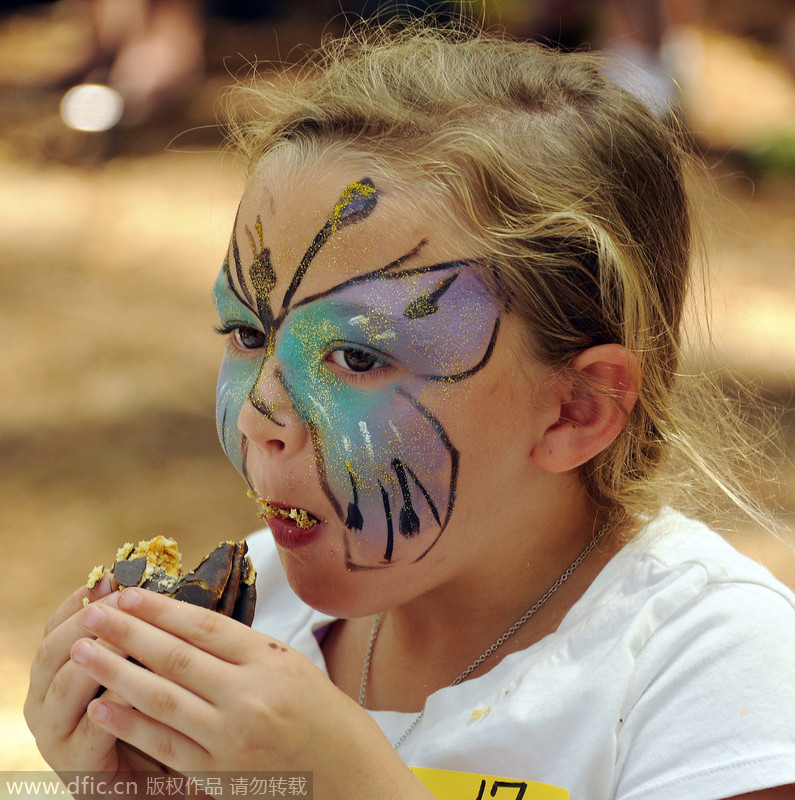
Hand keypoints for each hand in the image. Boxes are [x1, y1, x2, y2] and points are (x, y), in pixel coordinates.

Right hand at [24, 579, 166, 778]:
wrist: (149, 778)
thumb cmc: (145, 713)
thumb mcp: (134, 666)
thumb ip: (131, 633)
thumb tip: (141, 582)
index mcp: (53, 670)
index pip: (57, 625)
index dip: (83, 599)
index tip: (113, 575)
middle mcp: (44, 700)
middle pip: (53, 650)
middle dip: (87, 620)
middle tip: (118, 601)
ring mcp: (55, 734)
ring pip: (66, 685)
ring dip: (98, 655)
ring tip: (125, 634)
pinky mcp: (76, 764)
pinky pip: (93, 727)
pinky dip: (115, 703)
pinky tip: (139, 685)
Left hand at [70, 588, 431, 798]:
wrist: (351, 777)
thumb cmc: (324, 715)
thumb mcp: (292, 666)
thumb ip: (244, 650)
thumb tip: (186, 626)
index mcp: (272, 661)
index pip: (205, 626)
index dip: (161, 608)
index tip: (128, 592)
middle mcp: (250, 696)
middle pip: (175, 657)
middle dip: (127, 631)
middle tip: (92, 612)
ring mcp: (231, 738)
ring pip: (161, 698)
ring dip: (116, 672)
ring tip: (83, 651)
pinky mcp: (219, 775)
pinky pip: (164, 744)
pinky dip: (129, 724)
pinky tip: (102, 704)